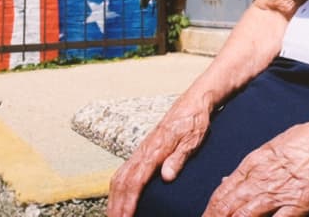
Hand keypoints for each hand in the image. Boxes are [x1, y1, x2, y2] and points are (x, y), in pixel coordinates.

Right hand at [107, 94, 212, 216]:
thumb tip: (166, 177)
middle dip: (116, 205)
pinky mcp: (142, 152)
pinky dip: (117, 188)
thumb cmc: (194, 122)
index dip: (129, 201)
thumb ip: (179, 158)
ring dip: (114, 198)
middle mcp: (143, 151)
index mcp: (154, 150)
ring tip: (114, 216)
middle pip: (121, 181)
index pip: (136, 180)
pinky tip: (119, 199)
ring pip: (119, 177)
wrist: (192, 103)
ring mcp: (140, 152)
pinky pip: (123, 172)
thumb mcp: (192, 139)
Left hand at [202, 120, 308, 216]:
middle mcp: (259, 180)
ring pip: (244, 216)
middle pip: (228, 207)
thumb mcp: (269, 148)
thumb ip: (248, 168)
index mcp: (252, 165)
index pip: (222, 193)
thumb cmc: (305, 139)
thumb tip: (227, 180)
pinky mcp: (297, 205)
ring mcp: (277, 194)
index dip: (211, 210)